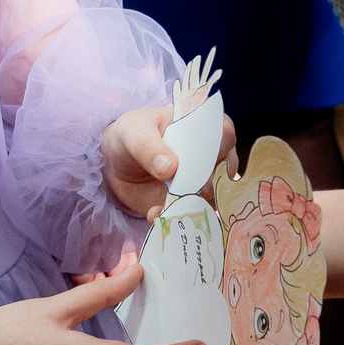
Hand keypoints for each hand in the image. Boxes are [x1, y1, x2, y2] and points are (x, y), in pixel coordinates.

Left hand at [99, 103, 238, 218]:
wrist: (119, 163)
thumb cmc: (133, 135)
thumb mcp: (134, 133)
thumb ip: (149, 147)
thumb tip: (170, 167)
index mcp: (206, 127)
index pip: (224, 138)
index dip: (213, 152)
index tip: (191, 164)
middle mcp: (213, 156)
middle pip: (222, 173)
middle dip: (201, 186)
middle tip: (177, 190)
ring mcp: (204, 182)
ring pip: (211, 198)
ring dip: (188, 205)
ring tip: (160, 206)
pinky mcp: (191, 202)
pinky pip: (192, 214)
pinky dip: (174, 217)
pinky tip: (153, 213)